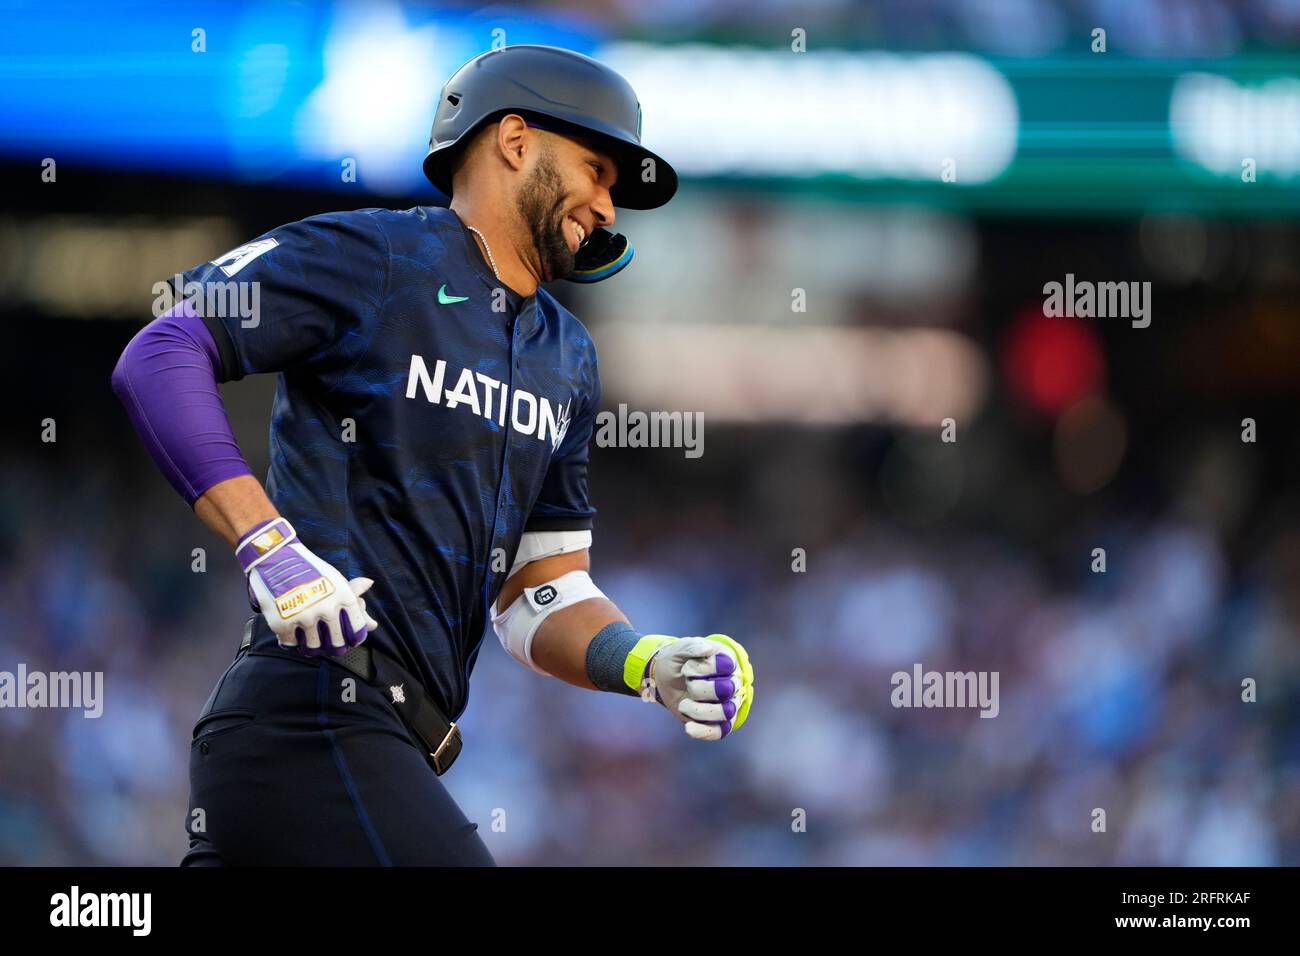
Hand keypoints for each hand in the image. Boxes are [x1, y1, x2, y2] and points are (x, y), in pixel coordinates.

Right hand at [235, 517, 377, 656]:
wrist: (275, 558)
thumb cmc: (309, 569)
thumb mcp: (334, 578)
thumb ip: (352, 591)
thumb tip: (371, 596)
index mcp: (344, 596)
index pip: (357, 629)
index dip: (354, 638)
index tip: (351, 641)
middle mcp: (327, 608)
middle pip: (337, 642)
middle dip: (335, 647)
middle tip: (331, 648)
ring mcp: (305, 616)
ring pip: (314, 646)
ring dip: (312, 647)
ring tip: (311, 645)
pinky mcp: (283, 623)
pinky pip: (292, 644)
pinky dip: (292, 642)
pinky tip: (293, 638)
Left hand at [638, 633, 753, 740]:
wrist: (663, 678)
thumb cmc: (676, 660)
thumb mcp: (679, 648)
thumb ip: (693, 646)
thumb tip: (708, 650)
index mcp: (727, 661)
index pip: (726, 666)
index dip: (703, 668)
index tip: (687, 666)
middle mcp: (732, 683)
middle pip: (726, 690)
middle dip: (699, 688)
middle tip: (687, 682)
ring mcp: (725, 704)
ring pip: (724, 712)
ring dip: (698, 710)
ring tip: (682, 704)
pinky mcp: (715, 721)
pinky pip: (718, 732)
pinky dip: (703, 731)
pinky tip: (688, 727)